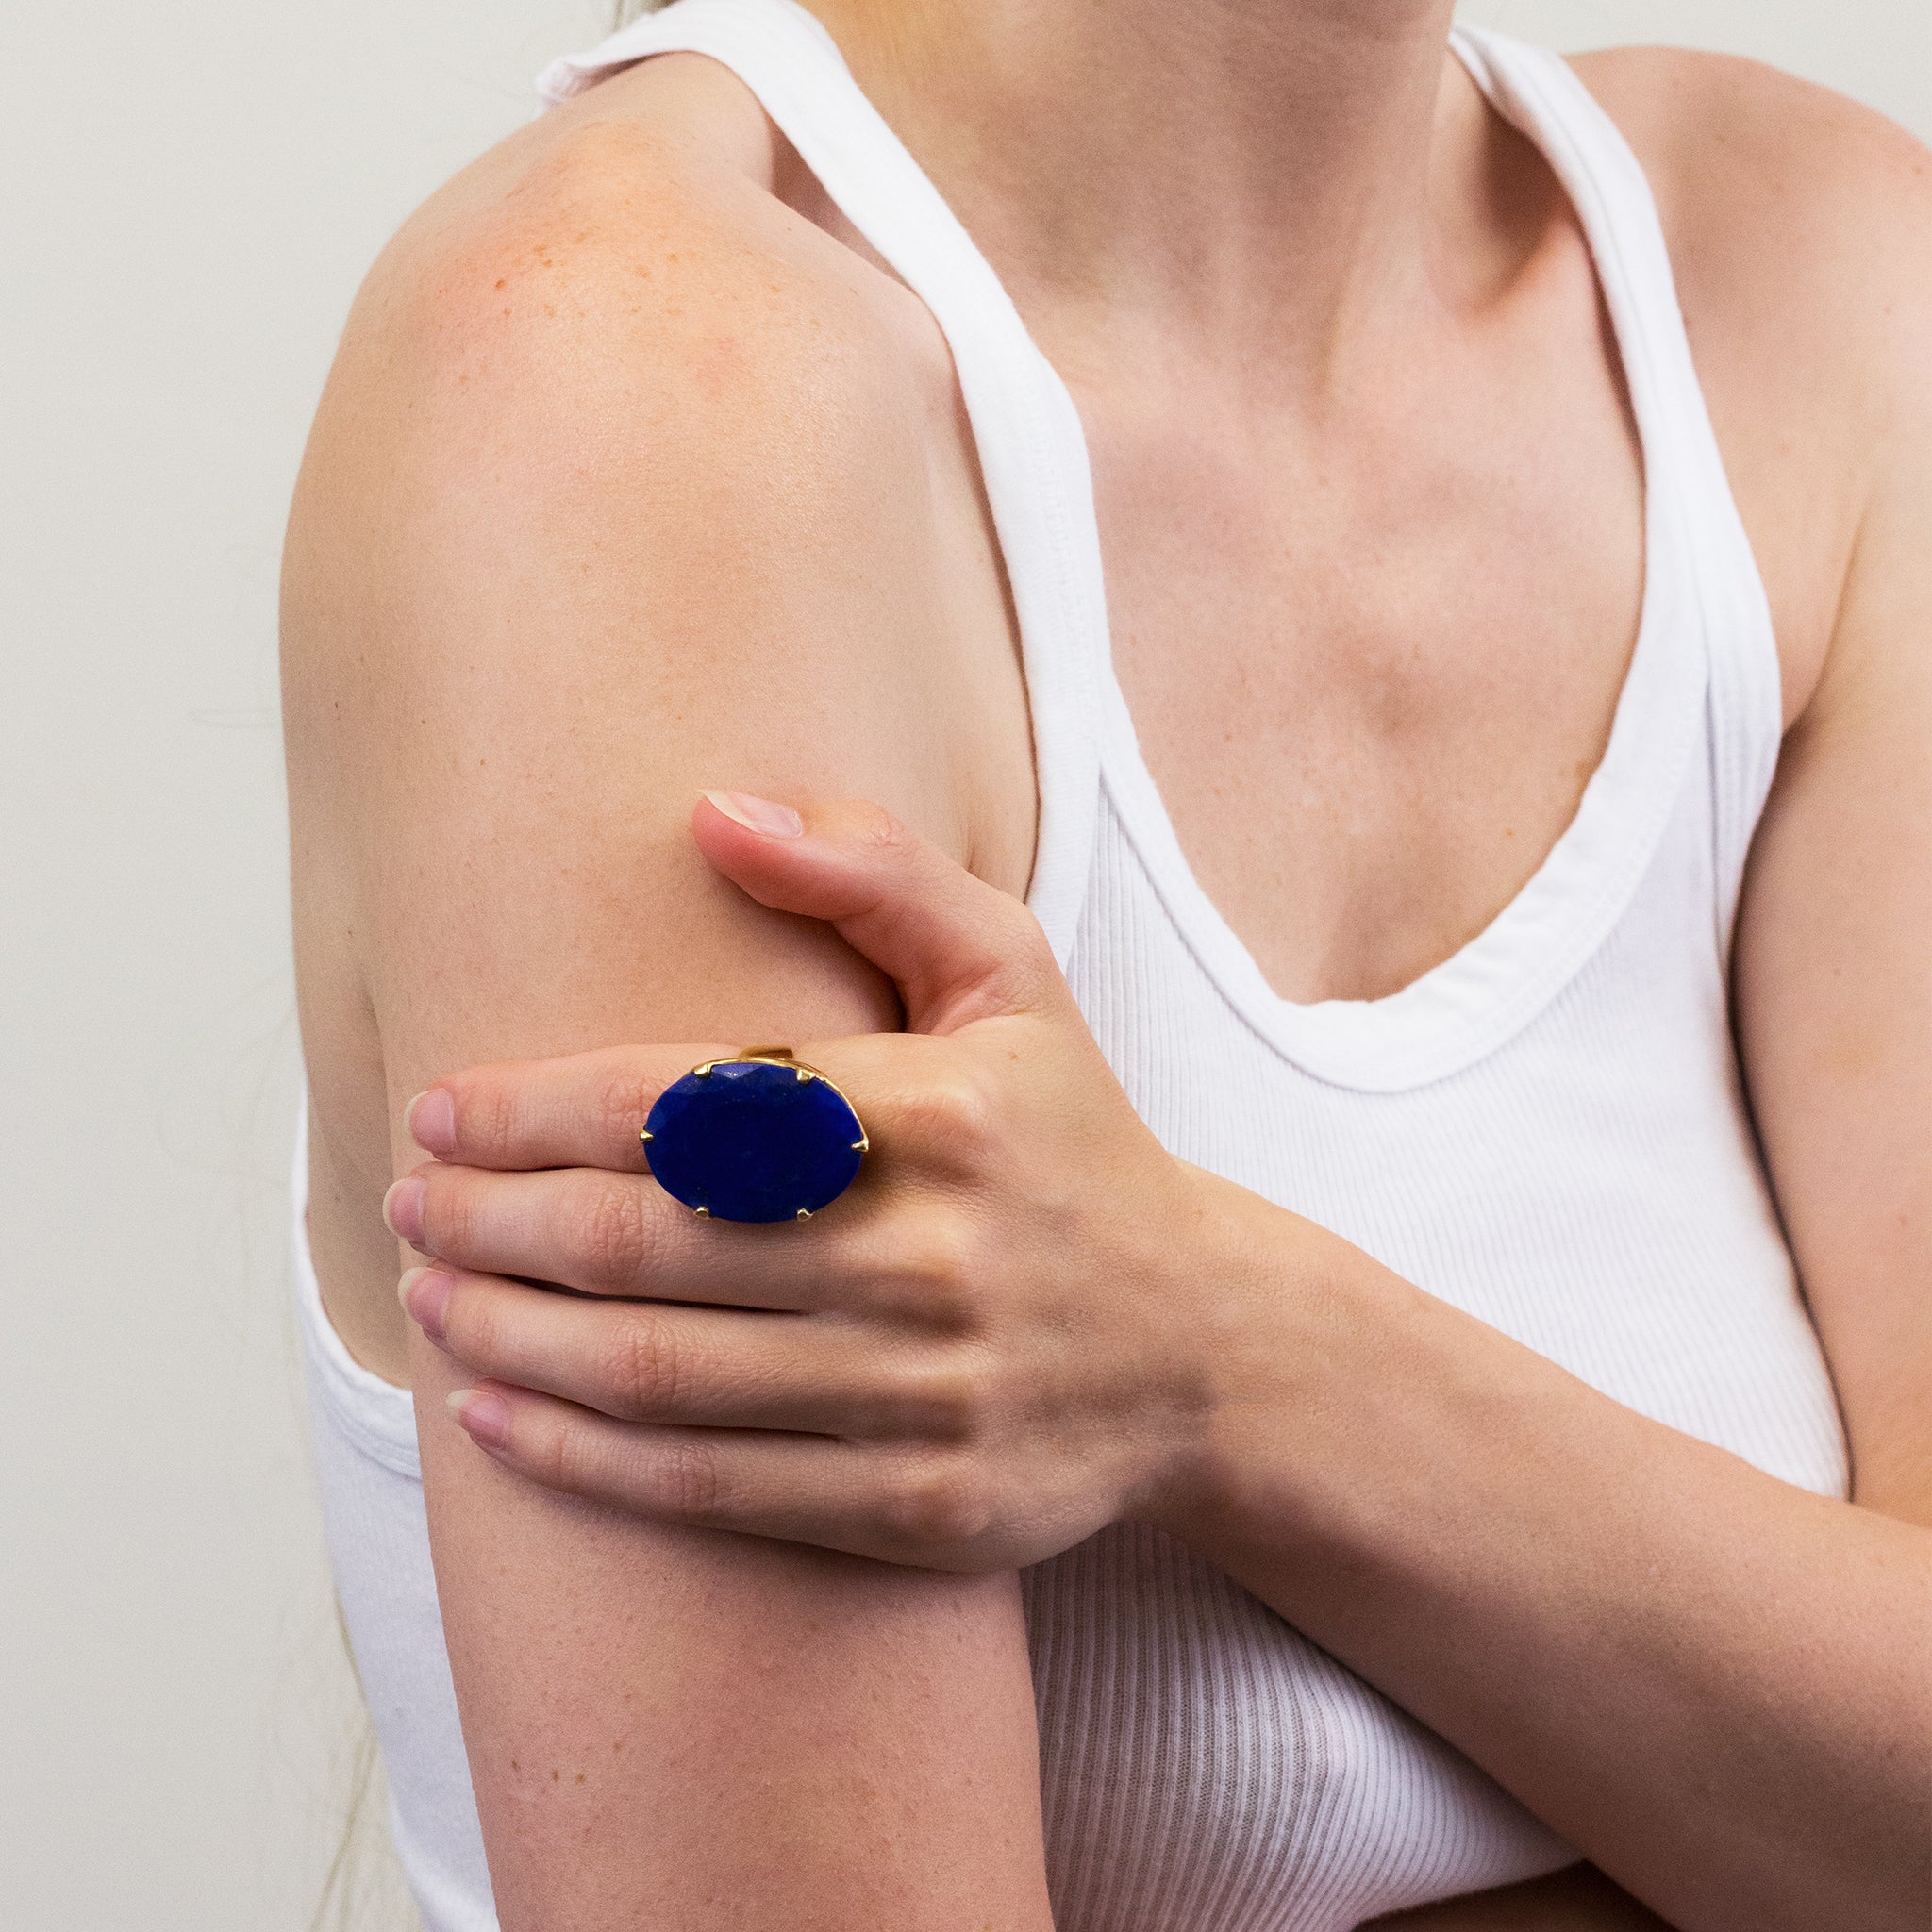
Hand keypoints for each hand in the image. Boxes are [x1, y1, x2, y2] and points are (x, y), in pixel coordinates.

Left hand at [384, 790, 1297, 1569]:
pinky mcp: (921, 1507)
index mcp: (945, 1109)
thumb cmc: (1072, 1140)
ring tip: (428, 1297)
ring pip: (660, 1373)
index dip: (535, 1109)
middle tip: (408, 1202)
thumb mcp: (1012, 979)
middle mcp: (935, 1254)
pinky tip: (495, 1415)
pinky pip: (710, 1488)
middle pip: (649, 1241)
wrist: (1204, 1347)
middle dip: (493, 1220)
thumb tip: (712, 811)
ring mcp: (930, 1394)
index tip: (440, 1108)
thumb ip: (875, 877)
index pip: (689, 1103)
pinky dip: (580, 1457)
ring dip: (509, 1335)